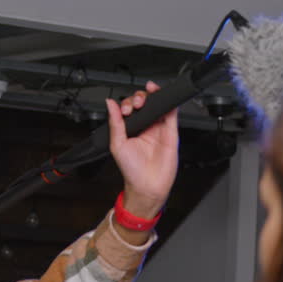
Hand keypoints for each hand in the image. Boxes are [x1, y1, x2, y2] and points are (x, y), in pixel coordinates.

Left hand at [105, 81, 178, 219]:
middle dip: (140, 98)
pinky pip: (172, 114)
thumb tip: (110, 104)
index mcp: (131, 128)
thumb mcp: (117, 144)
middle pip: (145, 102)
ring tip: (147, 96)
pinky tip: (164, 97)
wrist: (147, 185)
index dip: (128, 103)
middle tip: (136, 105)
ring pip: (158, 105)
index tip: (126, 110)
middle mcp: (145, 127)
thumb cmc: (132, 170)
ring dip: (153, 95)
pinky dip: (170, 103)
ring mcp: (159, 128)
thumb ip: (115, 123)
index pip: (130, 107)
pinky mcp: (171, 132)